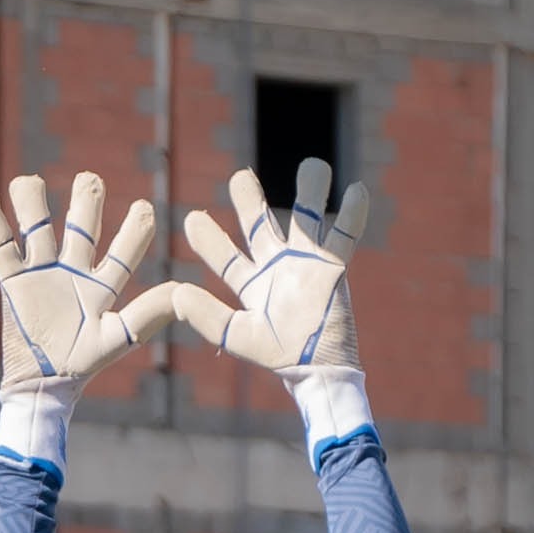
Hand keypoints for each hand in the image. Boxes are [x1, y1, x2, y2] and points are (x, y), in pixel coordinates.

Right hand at [0, 170, 164, 458]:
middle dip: (86, 202)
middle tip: (90, 180)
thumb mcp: (116, 340)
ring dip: (33, 204)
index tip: (144, 209)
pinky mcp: (13, 284)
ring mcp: (42, 275)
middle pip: (81, 227)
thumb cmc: (80, 366)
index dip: (134, 231)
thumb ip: (146, 315)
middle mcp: (73, 273)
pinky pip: (2, 251)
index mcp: (102, 286)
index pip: (122, 251)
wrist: (39, 386)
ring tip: (28, 182)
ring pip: (38, 230)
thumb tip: (182, 291)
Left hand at [138, 161, 373, 434]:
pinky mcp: (332, 267)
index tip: (191, 218)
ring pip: (305, 219)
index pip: (226, 257)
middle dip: (250, 201)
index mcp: (252, 285)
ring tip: (313, 165)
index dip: (210, 240)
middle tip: (239, 176)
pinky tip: (356, 190)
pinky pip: (344, 235)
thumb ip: (208, 317)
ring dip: (310, 192)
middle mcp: (277, 268)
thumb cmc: (278, 355)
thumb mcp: (237, 337)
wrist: (316, 367)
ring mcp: (305, 264)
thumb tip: (177, 293)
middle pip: (262, 225)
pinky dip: (351, 214)